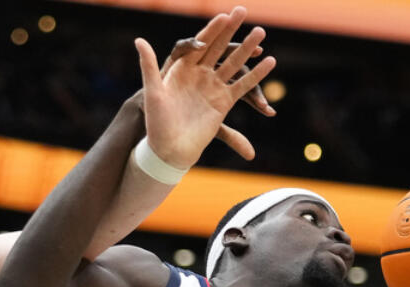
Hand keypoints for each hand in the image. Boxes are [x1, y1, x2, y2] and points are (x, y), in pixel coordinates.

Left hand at [135, 6, 276, 164]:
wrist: (170, 150)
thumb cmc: (157, 123)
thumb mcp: (152, 92)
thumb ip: (149, 66)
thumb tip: (138, 39)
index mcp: (182, 69)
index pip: (199, 44)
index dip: (211, 30)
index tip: (223, 16)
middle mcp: (199, 75)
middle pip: (217, 47)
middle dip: (230, 29)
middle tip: (242, 10)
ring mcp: (213, 87)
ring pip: (233, 63)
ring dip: (246, 48)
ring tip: (260, 32)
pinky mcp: (224, 102)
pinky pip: (242, 86)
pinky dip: (256, 75)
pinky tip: (270, 62)